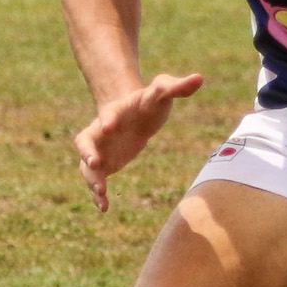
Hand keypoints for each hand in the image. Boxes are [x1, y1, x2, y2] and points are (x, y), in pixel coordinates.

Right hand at [73, 72, 202, 211]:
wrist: (136, 113)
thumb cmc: (149, 101)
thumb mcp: (163, 91)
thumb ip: (177, 86)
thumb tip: (200, 78)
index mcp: (115, 112)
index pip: (108, 113)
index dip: (107, 118)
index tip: (109, 125)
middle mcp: (100, 131)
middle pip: (85, 141)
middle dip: (87, 152)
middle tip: (94, 163)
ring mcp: (98, 149)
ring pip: (87, 166)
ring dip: (92, 179)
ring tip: (102, 193)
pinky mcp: (103, 165)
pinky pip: (96, 180)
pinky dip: (97, 194)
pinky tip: (105, 208)